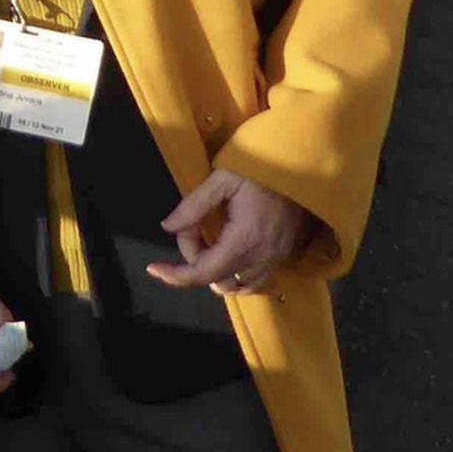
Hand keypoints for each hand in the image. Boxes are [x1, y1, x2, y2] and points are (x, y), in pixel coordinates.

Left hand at [147, 169, 311, 296]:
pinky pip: (255, 282)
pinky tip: (227, 256)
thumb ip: (193, 206)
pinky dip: (236, 277)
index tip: (153, 267)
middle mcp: (261, 258)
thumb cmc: (259, 168)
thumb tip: (168, 226)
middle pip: (215, 279)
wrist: (299, 165)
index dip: (175, 275)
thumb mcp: (221, 179)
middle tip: (192, 226)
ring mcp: (275, 260)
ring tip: (208, 238)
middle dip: (194, 258)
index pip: (203, 272)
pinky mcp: (282, 257)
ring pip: (236, 286)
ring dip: (215, 270)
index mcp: (244, 240)